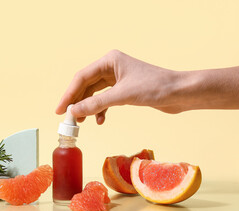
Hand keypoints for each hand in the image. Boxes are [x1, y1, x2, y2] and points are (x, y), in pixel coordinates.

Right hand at [55, 50, 180, 123]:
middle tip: (69, 118)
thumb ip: (96, 104)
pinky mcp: (124, 90)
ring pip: (95, 94)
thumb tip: (73, 112)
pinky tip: (100, 120)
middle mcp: (111, 67)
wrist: (179, 93)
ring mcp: (118, 78)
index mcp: (109, 61)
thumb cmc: (155, 88)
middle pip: (86, 85)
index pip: (82, 77)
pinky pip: (105, 100)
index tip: (59, 109)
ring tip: (82, 122)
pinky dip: (101, 110)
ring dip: (88, 108)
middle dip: (78, 102)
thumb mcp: (122, 96)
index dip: (69, 94)